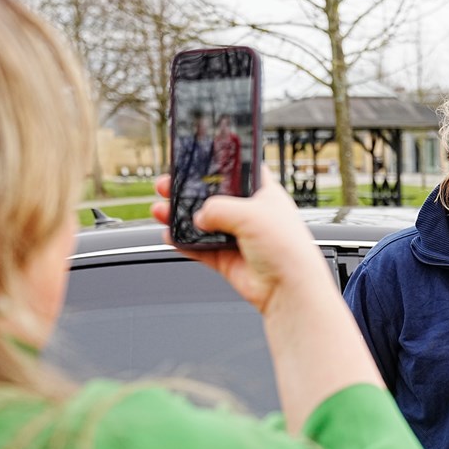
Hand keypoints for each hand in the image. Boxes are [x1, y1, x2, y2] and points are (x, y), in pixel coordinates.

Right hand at [152, 167, 333, 314]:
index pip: (236, 172)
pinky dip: (182, 242)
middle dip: (187, 191)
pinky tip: (169, 235)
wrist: (288, 288)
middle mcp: (249, 214)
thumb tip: (199, 217)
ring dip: (179, 216)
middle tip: (167, 186)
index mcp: (262, 194)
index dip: (216, 165)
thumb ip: (218, 208)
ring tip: (160, 210)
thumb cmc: (286, 247)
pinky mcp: (226, 259)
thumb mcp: (250, 213)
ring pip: (201, 222)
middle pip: (212, 197)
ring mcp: (237, 237)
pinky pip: (198, 248)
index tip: (193, 160)